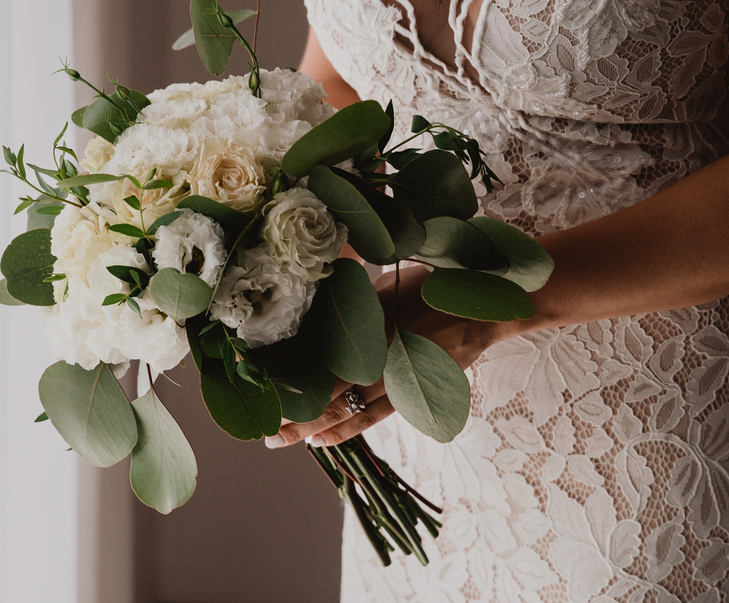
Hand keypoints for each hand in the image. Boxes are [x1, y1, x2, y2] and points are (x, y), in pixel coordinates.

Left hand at [265, 263, 502, 448]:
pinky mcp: (408, 396)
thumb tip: (312, 315)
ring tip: (278, 438)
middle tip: (256, 423)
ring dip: (306, 427)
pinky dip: (342, 432)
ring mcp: (390, 383)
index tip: (249, 376)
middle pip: (318, 392)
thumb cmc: (429, 287)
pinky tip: (320, 440)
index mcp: (363, 329)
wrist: (479, 310)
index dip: (279, 371)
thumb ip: (349, 307)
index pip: (310, 356)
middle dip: (285, 410)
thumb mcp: (381, 287)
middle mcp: (373, 360)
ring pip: (340, 412)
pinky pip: (369, 420)